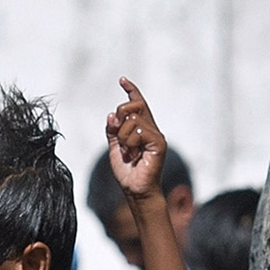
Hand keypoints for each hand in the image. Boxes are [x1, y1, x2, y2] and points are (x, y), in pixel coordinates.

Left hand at [106, 78, 169, 204]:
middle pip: (133, 107)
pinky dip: (129, 143)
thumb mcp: (114, 148)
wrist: (135, 189)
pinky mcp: (158, 142)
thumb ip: (112, 131)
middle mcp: (151, 129)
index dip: (131, 91)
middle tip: (118, 134)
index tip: (122, 80)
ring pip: (131, 120)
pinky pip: (137, 132)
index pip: (137, 105)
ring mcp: (156, 135)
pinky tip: (134, 154)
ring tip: (129, 152)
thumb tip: (111, 114)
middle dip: (119, 116)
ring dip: (122, 137)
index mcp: (141, 129)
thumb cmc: (127, 171)